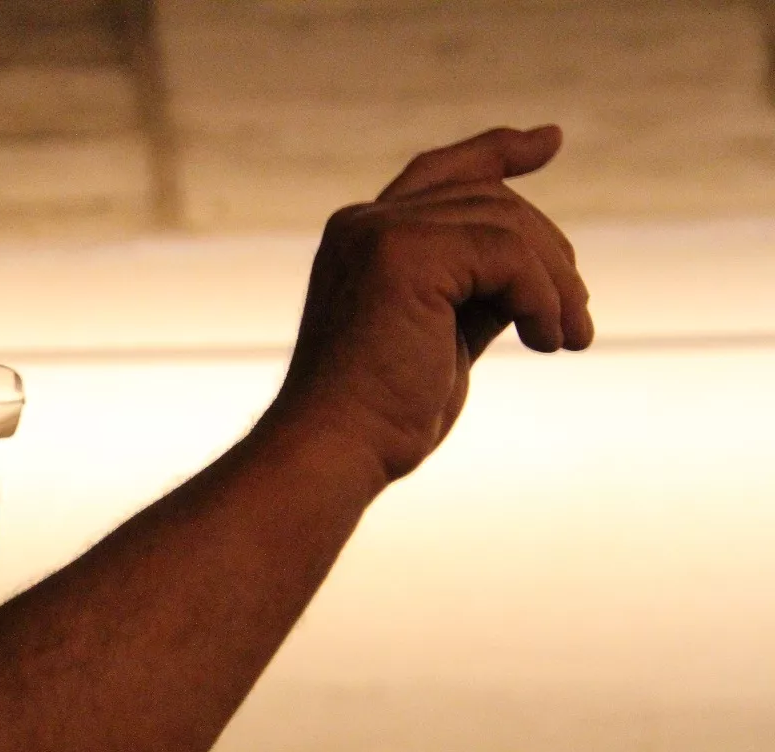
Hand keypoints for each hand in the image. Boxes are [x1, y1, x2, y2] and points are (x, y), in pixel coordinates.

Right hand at [276, 125, 594, 482]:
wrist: (335, 449)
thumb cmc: (383, 416)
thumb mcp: (439, 338)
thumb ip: (474, 293)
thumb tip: (542, 273)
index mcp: (363, 239)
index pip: (441, 172)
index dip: (497, 152)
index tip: (549, 141)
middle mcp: (364, 223)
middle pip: (493, 200)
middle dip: (551, 255)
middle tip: (577, 325)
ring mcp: (380, 233)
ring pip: (509, 224)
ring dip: (556, 285)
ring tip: (568, 341)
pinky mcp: (403, 253)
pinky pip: (510, 253)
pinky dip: (544, 298)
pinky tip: (546, 342)